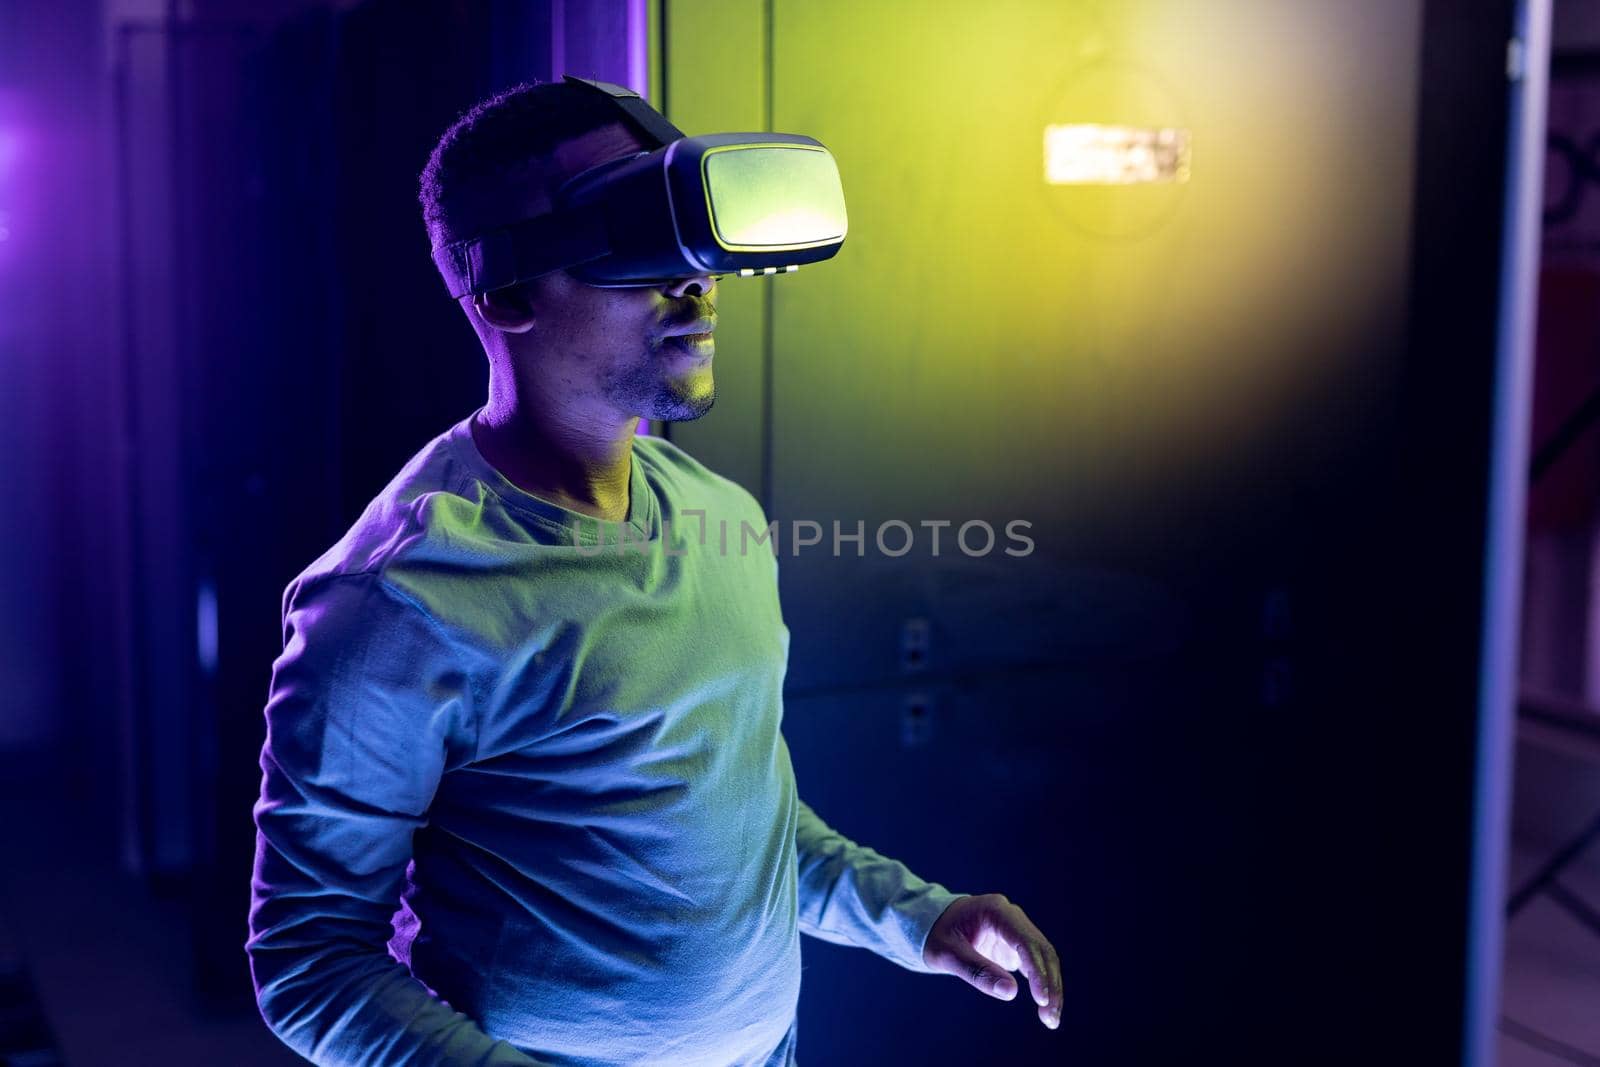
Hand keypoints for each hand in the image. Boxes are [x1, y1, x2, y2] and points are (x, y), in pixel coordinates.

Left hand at [921, 893, 1061, 1029]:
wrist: (930, 924)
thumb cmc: (935, 935)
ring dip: (1050, 987)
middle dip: (1050, 985)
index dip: (1038, 971)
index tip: (1041, 1000)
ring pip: (1044, 958)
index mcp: (996, 911)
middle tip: (1051, 1018)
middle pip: (1042, 951)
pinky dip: (1041, 984)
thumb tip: (1011, 993)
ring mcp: (1015, 930)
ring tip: (1051, 1019)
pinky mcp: (1015, 944)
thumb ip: (977, 971)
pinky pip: (1035, 964)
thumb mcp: (947, 954)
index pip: (1026, 942)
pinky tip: (1044, 1007)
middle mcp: (1011, 916)